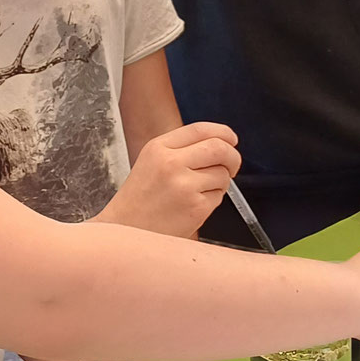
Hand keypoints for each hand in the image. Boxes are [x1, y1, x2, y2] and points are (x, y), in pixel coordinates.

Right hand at [99, 121, 239, 237]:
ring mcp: (184, 185)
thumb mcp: (151, 162)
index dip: (223, 132)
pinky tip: (193, 207)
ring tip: (198, 193)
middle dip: (233, 156)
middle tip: (232, 166)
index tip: (231, 139)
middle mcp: (171, 163)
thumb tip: (220, 144)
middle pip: (219, 148)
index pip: (201, 129)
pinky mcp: (196, 207)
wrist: (127, 231)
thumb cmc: (140, 200)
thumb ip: (181, 149)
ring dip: (220, 183)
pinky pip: (219, 197)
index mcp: (158, 147)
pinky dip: (213, 201)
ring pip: (223, 174)